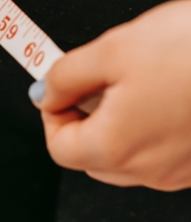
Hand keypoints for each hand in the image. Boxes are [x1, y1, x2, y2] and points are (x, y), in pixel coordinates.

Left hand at [30, 0, 190, 190]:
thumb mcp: (111, 51)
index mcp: (115, 148)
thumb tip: (45, 93)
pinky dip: (145, 127)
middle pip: (88, 155)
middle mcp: (148, 169)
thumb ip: (66, 76)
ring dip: (113, 123)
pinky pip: (156, 151)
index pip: (59, 147)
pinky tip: (160, 93)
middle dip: (81, 119)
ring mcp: (179, 170)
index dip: (51, 115)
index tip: (58, 90)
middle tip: (92, 81)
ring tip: (130, 81)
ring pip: (123, 155)